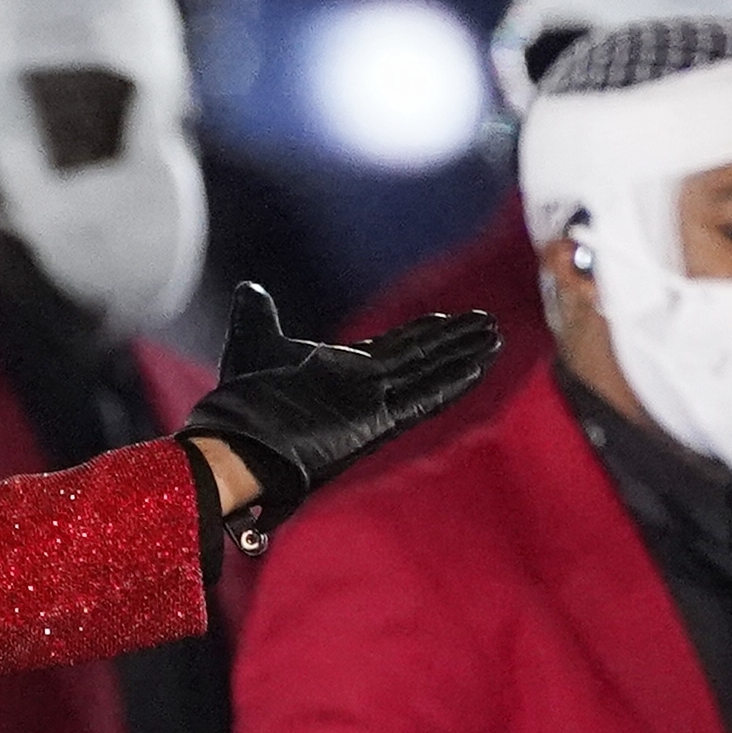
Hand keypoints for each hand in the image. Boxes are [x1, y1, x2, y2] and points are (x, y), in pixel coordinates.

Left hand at [178, 291, 497, 538]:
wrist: (237, 444)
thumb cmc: (243, 402)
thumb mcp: (253, 342)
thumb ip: (257, 315)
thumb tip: (249, 288)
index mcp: (341, 372)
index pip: (392, 349)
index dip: (421, 334)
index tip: (447, 319)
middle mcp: (363, 388)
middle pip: (419, 357)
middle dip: (452, 340)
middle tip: (487, 323)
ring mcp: (373, 406)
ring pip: (428, 373)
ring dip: (461, 355)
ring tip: (494, 337)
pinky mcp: (377, 422)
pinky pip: (423, 398)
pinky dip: (450, 382)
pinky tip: (478, 367)